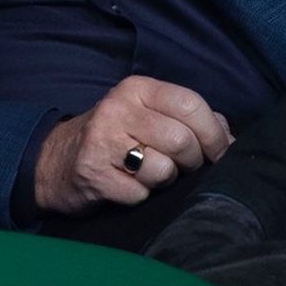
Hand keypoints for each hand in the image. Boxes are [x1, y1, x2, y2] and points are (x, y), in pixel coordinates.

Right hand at [32, 76, 231, 213]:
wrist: (55, 161)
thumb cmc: (113, 137)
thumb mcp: (146, 114)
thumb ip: (188, 118)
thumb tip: (229, 135)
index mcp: (137, 89)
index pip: (191, 104)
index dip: (215, 135)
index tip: (220, 153)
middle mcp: (118, 109)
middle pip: (182, 141)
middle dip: (192, 162)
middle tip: (181, 167)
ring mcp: (103, 141)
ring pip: (164, 170)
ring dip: (165, 181)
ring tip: (149, 174)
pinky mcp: (94, 174)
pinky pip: (141, 194)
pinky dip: (141, 197)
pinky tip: (127, 186)